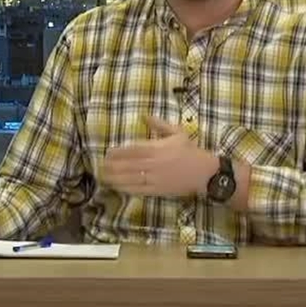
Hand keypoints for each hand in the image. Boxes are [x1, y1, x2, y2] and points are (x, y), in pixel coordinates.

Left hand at [102, 116, 217, 196]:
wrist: (205, 172)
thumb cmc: (191, 151)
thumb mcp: (177, 132)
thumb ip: (159, 124)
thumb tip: (143, 115)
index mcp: (157, 148)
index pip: (133, 150)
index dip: (118, 153)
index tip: (107, 153)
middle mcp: (154, 164)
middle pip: (128, 165)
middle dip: (112, 167)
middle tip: (100, 167)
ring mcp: (155, 178)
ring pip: (131, 179)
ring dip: (116, 179)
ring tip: (104, 177)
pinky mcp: (158, 190)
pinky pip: (139, 190)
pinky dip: (127, 189)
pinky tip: (117, 188)